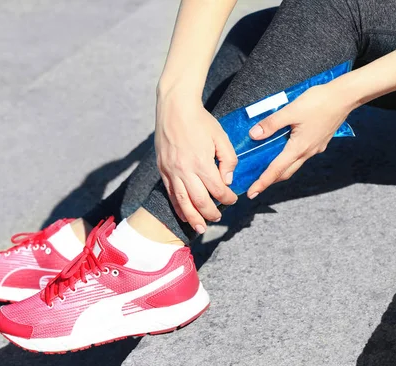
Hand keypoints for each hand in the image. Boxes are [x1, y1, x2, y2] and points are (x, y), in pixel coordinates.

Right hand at [155, 90, 237, 233]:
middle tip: (219, 218)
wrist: (175, 107)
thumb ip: (228, 160)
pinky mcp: (162, 169)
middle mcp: (184, 170)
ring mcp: (171, 171)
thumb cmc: (201, 121)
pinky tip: (184, 215)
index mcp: (201, 162)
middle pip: (199, 201)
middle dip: (211, 213)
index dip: (227, 198)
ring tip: (201, 228)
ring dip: (192, 218)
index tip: (233, 200)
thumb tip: (227, 181)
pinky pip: (170, 193)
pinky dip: (177, 206)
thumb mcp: (221, 137)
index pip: (217, 189)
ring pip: (182, 201)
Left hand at [246, 82, 354, 197]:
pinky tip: (284, 150)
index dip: (262, 183)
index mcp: (299, 148)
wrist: (345, 97)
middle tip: (256, 184)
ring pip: (294, 164)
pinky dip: (289, 157)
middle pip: (285, 172)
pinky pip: (301, 155)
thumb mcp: (291, 111)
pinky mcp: (319, 141)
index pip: (276, 170)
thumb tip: (254, 135)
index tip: (252, 194)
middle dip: (270, 180)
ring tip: (266, 168)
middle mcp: (308, 152)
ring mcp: (315, 148)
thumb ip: (271, 124)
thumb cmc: (319, 102)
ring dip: (280, 169)